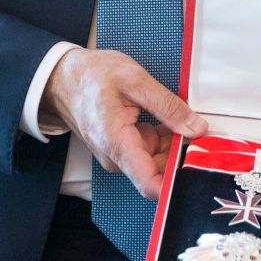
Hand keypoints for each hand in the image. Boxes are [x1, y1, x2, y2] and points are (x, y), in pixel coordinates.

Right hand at [44, 48, 206, 198]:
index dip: (177, 181)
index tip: (197, 166)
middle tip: (198, 130)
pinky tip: (165, 120)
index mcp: (117, 143)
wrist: (63, 77)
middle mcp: (116, 157)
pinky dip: (162, 139)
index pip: (150, 185)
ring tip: (179, 118)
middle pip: (159, 172)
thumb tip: (196, 127)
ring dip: (172, 144)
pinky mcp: (120, 150)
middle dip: (181, 155)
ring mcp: (118, 155)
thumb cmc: (91, 76)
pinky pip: (148, 152)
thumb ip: (168, 107)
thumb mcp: (136, 81)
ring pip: (156, 162)